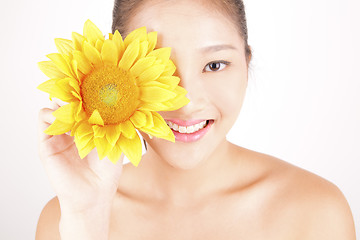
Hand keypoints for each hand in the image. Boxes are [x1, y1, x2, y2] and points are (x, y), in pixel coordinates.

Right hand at [38, 98, 123, 212]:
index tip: (94, 88)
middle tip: (83, 94)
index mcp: (88, 129)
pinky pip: (43, 119)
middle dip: (73, 96)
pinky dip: (53, 114)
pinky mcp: (47, 144)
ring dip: (64, 104)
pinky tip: (68, 121)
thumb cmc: (107, 171)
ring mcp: (59, 136)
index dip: (86, 96)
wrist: (94, 193)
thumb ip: (110, 122)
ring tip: (78, 111)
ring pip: (53, 107)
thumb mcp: (113, 141)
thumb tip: (112, 101)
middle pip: (66, 103)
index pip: (82, 106)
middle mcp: (72, 131)